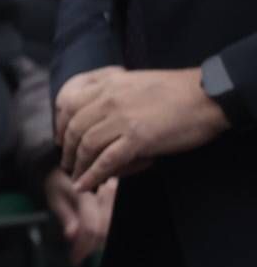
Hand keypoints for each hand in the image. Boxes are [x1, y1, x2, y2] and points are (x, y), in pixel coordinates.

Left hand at [40, 168, 113, 263]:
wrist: (65, 165)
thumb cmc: (57, 181)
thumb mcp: (54, 196)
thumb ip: (64, 215)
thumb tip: (72, 236)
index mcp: (85, 192)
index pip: (92, 227)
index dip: (84, 246)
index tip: (74, 258)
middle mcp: (102, 192)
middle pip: (105, 229)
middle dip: (91, 245)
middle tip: (78, 253)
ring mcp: (110, 195)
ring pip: (110, 227)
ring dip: (98, 241)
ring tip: (83, 245)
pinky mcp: (112, 199)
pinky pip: (111, 220)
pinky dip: (103, 232)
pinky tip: (91, 237)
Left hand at [56, 66, 229, 191]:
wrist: (207, 96)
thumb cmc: (177, 90)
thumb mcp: (134, 81)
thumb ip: (111, 92)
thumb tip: (96, 112)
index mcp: (107, 83)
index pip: (68, 102)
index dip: (59, 124)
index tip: (61, 139)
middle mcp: (108, 99)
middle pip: (73, 127)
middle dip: (67, 150)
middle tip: (67, 164)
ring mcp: (121, 118)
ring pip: (86, 145)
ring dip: (77, 166)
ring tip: (77, 178)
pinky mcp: (137, 138)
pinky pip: (106, 160)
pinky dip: (92, 175)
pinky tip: (85, 185)